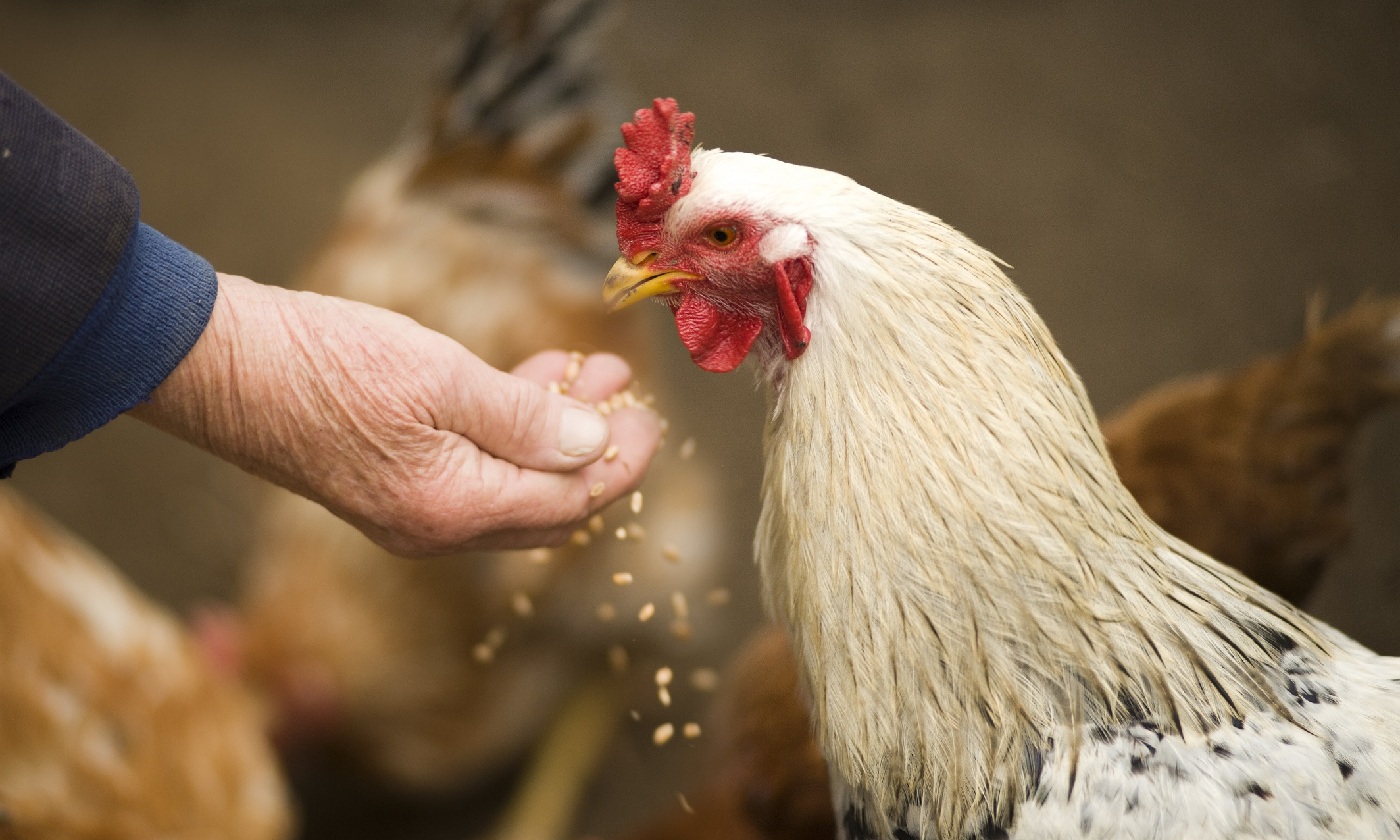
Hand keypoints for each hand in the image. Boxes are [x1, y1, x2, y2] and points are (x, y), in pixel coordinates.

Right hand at [130, 274, 660, 555]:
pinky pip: (474, 467)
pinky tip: (530, 379)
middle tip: (627, 396)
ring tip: (592, 372)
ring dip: (557, 431)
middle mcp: (436, 527)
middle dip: (596, 451)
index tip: (649, 417)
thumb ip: (526, 419)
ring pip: (513, 482)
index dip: (619, 463)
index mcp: (454, 510)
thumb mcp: (440, 380)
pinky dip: (511, 428)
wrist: (217, 364)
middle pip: (548, 505)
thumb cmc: (324, 363)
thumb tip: (596, 446)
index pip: (569, 503)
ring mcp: (411, 509)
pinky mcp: (391, 479)